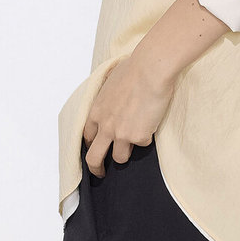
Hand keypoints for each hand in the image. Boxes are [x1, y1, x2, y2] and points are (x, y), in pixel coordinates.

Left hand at [82, 54, 175, 176]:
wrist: (150, 69)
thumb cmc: (134, 68)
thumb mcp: (111, 81)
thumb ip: (108, 97)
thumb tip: (113, 98)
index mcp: (96, 111)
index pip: (87, 136)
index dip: (90, 145)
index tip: (95, 149)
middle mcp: (105, 126)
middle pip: (94, 157)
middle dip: (97, 168)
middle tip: (102, 173)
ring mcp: (121, 134)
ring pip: (120, 157)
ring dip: (127, 153)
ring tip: (136, 142)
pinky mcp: (138, 137)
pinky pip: (144, 144)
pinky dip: (148, 137)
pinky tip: (153, 122)